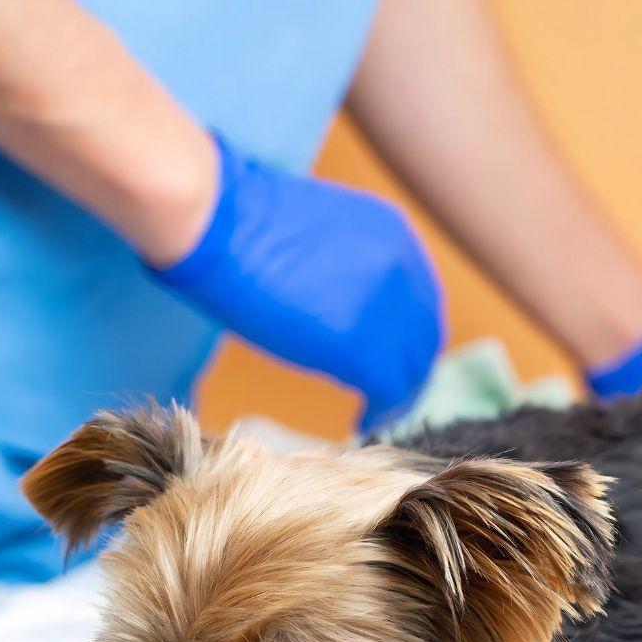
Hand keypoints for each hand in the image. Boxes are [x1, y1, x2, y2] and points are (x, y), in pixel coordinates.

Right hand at [150, 134, 444, 431]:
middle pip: (424, 339)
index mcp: (395, 235)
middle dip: (408, 371)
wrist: (216, 219)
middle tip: (386, 397)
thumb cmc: (241, 219)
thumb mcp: (319, 233)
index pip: (421, 302)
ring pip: (411, 370)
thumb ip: (346, 268)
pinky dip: (378, 412)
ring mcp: (385, 309)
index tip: (389, 360)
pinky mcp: (360, 346)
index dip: (406, 338)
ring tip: (373, 413)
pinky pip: (386, 392)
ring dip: (396, 397)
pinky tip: (361, 422)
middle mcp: (404, 269)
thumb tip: (339, 304)